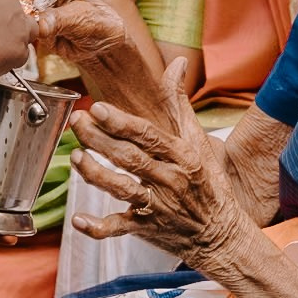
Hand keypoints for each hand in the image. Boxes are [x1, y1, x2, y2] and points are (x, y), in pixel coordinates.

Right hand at [0, 0, 161, 97]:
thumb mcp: (86, 24)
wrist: (97, 38)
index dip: (15, 5)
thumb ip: (62, 21)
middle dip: (1, 6)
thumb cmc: (97, 27)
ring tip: (4, 31)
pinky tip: (3, 29)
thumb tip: (41, 25)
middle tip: (4, 30)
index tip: (11, 26)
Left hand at [69, 62, 242, 263]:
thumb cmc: (208, 182)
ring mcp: (158, 207)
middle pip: (130, 158)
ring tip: (75, 157)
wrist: (221, 234)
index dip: (122, 123)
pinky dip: (97, 227)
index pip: (149, 136)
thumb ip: (180, 102)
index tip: (97, 108)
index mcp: (183, 156)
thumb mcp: (199, 141)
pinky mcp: (146, 228)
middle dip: (99, 141)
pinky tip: (77, 219)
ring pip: (122, 189)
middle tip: (76, 122)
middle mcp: (170, 180)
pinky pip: (119, 228)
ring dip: (95, 175)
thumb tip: (179, 63)